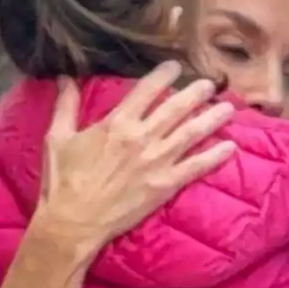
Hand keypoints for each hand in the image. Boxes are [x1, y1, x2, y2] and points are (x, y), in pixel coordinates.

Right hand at [36, 60, 235, 250]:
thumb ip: (66, 105)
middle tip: (211, 83)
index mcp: (117, 123)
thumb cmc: (63, 180)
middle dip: (196, 93)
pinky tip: (230, 147)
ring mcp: (156, 161)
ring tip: (228, 107)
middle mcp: (142, 137)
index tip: (175, 66)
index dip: (163, 75)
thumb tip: (65, 77)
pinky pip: (196, 167)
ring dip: (211, 118)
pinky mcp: (165, 185)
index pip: (146, 90)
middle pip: (175, 108)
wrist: (73, 221)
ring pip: (191, 133)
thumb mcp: (58, 137)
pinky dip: (214, 156)